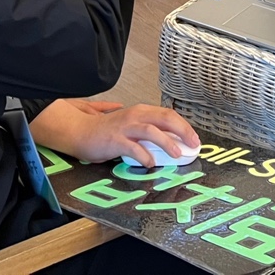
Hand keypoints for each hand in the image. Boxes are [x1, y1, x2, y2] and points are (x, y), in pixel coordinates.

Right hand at [30, 100, 198, 166]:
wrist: (80, 132)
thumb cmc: (107, 131)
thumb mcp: (131, 126)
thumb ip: (148, 130)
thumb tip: (171, 139)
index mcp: (141, 112)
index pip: (168, 115)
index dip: (183, 126)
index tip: (194, 139)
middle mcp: (135, 115)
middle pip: (165, 119)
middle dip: (182, 131)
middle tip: (193, 145)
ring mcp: (125, 127)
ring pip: (151, 131)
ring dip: (167, 142)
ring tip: (177, 154)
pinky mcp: (114, 140)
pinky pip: (133, 148)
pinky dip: (144, 155)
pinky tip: (150, 163)